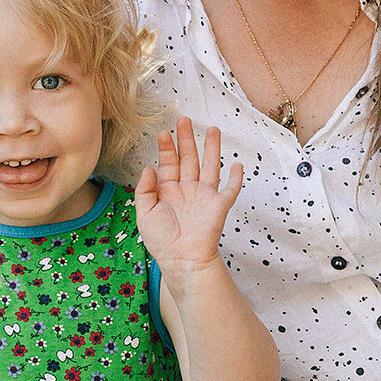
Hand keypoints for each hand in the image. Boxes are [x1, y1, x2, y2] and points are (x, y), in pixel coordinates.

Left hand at [133, 117, 242, 272]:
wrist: (181, 260)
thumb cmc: (161, 241)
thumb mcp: (143, 215)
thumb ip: (144, 190)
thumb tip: (149, 167)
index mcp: (168, 192)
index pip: (168, 164)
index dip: (166, 148)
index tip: (163, 132)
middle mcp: (187, 190)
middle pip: (189, 159)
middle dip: (187, 139)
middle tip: (185, 120)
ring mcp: (204, 197)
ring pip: (210, 167)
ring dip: (212, 149)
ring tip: (214, 130)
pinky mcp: (219, 207)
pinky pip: (230, 190)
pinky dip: (235, 178)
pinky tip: (237, 165)